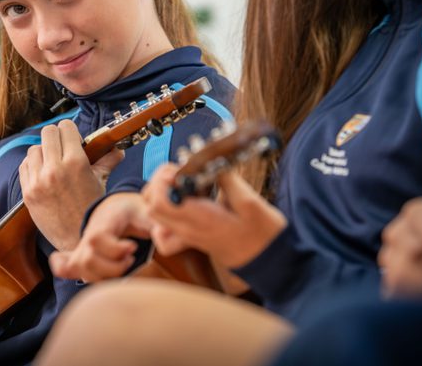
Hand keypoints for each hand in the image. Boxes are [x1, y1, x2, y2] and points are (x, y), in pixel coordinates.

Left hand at [20, 120, 123, 250]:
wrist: (78, 239)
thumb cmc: (91, 209)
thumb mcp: (100, 183)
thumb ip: (107, 161)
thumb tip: (117, 149)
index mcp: (76, 163)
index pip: (65, 127)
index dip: (70, 131)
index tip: (72, 139)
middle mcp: (55, 170)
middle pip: (47, 133)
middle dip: (56, 137)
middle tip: (62, 147)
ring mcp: (39, 181)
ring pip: (34, 149)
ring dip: (43, 152)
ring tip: (52, 162)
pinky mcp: (28, 192)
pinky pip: (24, 166)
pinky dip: (32, 166)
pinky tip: (42, 173)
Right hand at [49, 193, 148, 281]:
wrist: (118, 208)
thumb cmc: (134, 210)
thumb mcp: (147, 210)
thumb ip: (156, 222)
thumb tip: (161, 235)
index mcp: (104, 222)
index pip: (97, 238)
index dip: (115, 249)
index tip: (133, 247)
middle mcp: (89, 235)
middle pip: (87, 258)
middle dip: (113, 267)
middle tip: (131, 259)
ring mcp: (83, 247)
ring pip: (81, 268)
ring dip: (103, 276)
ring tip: (121, 266)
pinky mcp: (82, 257)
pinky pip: (65, 267)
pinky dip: (66, 271)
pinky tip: (81, 273)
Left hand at [143, 166, 286, 268]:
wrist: (270, 261)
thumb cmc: (263, 235)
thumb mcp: (251, 202)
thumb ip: (226, 180)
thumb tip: (211, 160)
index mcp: (201, 220)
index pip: (160, 202)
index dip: (163, 180)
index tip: (181, 170)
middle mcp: (188, 229)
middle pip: (151, 207)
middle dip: (159, 184)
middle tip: (182, 173)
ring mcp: (188, 235)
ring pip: (155, 216)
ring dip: (161, 195)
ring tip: (184, 184)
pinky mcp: (191, 236)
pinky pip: (165, 230)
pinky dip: (166, 214)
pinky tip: (184, 202)